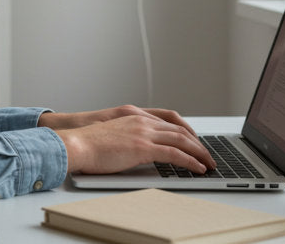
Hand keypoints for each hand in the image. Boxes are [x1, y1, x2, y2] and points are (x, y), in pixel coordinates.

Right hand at [42, 107, 214, 174]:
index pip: (169, 118)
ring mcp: (143, 132)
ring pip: (181, 140)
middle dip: (197, 143)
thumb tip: (138, 150)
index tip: (194, 140)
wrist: (75, 143)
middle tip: (207, 155)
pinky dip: (190, 161)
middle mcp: (142, 120)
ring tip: (208, 163)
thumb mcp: (113, 134)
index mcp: (134, 115)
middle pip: (180, 129)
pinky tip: (197, 168)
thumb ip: (128, 137)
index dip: (186, 129)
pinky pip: (174, 153)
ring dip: (199, 152)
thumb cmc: (87, 143)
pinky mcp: (143, 147)